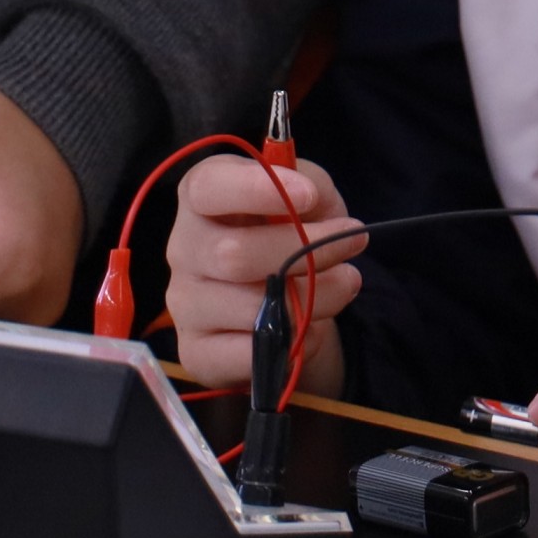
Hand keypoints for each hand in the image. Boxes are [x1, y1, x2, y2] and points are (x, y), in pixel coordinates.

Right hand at [163, 152, 362, 393]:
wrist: (289, 297)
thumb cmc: (292, 232)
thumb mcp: (310, 196)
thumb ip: (311, 184)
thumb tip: (307, 197)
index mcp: (201, 198)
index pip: (206, 188)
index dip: (254, 189)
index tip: (307, 195)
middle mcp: (183, 248)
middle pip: (234, 254)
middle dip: (307, 250)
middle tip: (354, 243)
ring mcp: (185, 304)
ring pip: (250, 308)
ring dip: (314, 297)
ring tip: (344, 285)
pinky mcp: (197, 351)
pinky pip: (249, 353)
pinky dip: (293, 341)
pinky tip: (309, 326)